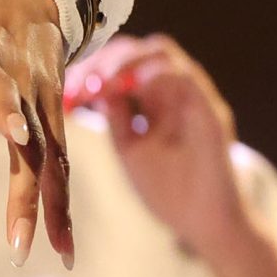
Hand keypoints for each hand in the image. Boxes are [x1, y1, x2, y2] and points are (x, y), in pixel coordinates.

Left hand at [0, 0, 76, 266]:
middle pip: (3, 88)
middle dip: (9, 108)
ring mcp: (33, 87)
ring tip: (34, 246)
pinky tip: (65, 252)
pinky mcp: (55, 109)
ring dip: (41, 192)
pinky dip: (62, 207)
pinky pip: (60, 164)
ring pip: (40, 138)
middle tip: (16, 133)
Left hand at [63, 33, 256, 261]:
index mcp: (157, 98)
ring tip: (97, 85)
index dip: (91, 68)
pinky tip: (129, 87)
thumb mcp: (129, 148)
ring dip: (123, 64)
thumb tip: (90, 87)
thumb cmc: (170, 190)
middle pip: (138, 49)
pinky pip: (187, 79)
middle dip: (101, 61)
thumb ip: (115, 116)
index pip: (123, 61)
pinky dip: (156, 75)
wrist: (206, 227)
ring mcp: (197, 99)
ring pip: (161, 53)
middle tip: (77, 85)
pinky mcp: (211, 115)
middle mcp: (178, 90)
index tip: (65, 89)